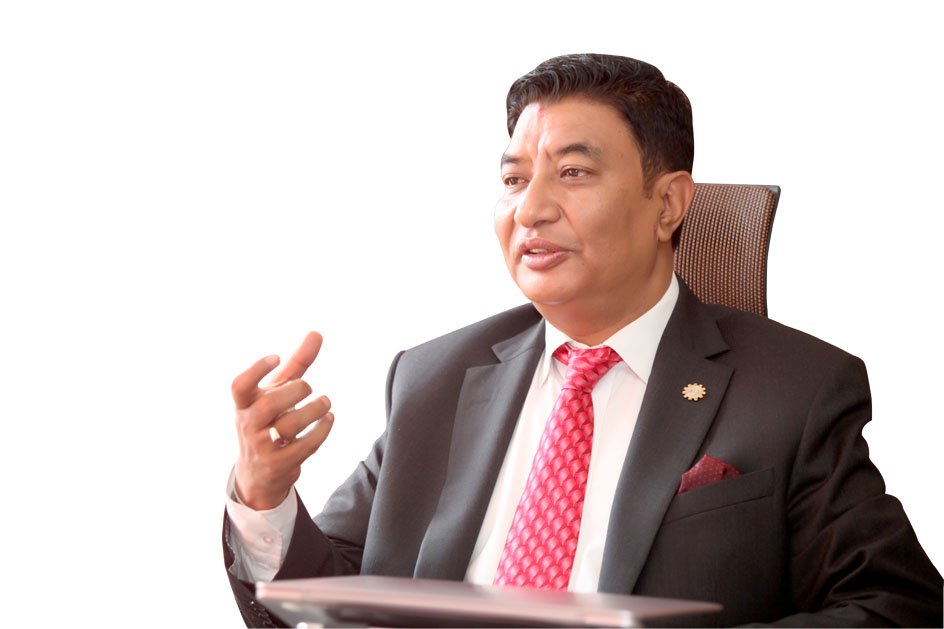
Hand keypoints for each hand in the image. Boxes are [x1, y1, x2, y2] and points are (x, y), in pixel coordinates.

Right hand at [231, 332, 333, 510]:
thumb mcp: (278, 392)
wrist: (259, 472)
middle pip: (270, 404)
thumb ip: (297, 363)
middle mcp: (249, 424)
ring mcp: (262, 446)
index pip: (240, 386)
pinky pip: (304, 446)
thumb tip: (317, 333)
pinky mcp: (279, 464)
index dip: (256, 370)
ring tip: (326, 403)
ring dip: (314, 410)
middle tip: (309, 387)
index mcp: (244, 404)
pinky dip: (321, 431)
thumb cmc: (270, 419)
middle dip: (296, 391)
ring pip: (290, 425)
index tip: (276, 356)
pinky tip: (328, 419)